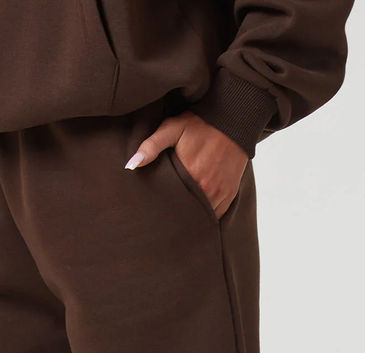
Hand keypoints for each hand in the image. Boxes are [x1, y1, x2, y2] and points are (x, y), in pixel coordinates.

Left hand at [125, 111, 247, 218]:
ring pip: (202, 216)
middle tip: (165, 221)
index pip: (173, 204)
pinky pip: (216, 214)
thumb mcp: (172, 129)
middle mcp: (207, 189)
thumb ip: (151, 146)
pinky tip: (196, 215)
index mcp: (190, 176)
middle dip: (177, 217)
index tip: (155, 214)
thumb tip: (131, 165)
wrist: (233, 119)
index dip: (163, 211)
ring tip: (179, 220)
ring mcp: (220, 193)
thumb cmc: (200, 124)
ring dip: (192, 217)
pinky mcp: (230, 193)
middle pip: (187, 213)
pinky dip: (207, 215)